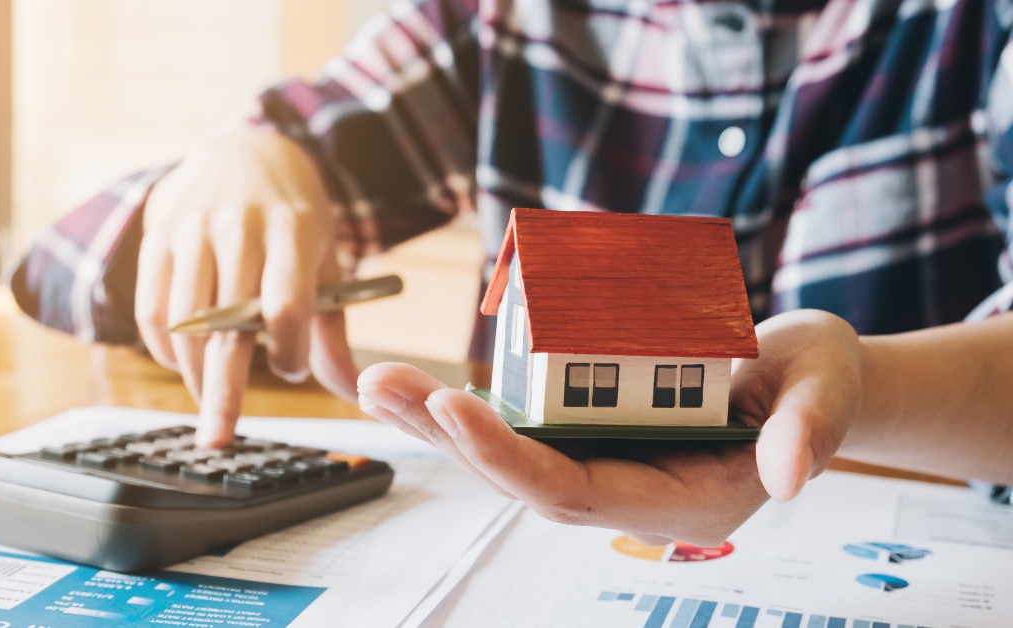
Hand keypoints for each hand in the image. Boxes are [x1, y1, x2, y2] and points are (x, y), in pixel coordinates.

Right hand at [136, 127, 357, 446]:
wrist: (245, 150)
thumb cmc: (295, 217)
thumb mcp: (325, 260)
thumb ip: (331, 329)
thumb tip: (351, 393)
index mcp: (292, 230)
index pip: (285, 306)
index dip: (288, 351)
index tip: (291, 368)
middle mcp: (238, 227)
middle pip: (226, 326)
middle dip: (221, 390)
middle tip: (218, 438)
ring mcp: (192, 230)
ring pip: (183, 323)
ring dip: (192, 373)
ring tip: (207, 397)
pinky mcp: (157, 237)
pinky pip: (151, 309)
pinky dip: (164, 348)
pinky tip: (182, 363)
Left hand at [355, 309, 862, 545]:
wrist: (806, 376)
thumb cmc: (816, 381)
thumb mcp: (827, 390)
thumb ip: (813, 430)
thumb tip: (790, 475)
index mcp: (681, 498)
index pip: (578, 493)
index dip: (512, 457)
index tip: (457, 408)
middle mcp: (631, 490)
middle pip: (523, 478)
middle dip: (450, 438)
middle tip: (384, 386)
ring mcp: (608, 462)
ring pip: (511, 455)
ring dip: (442, 424)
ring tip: (379, 384)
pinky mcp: (594, 429)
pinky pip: (524, 426)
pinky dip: (470, 408)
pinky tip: (418, 385)